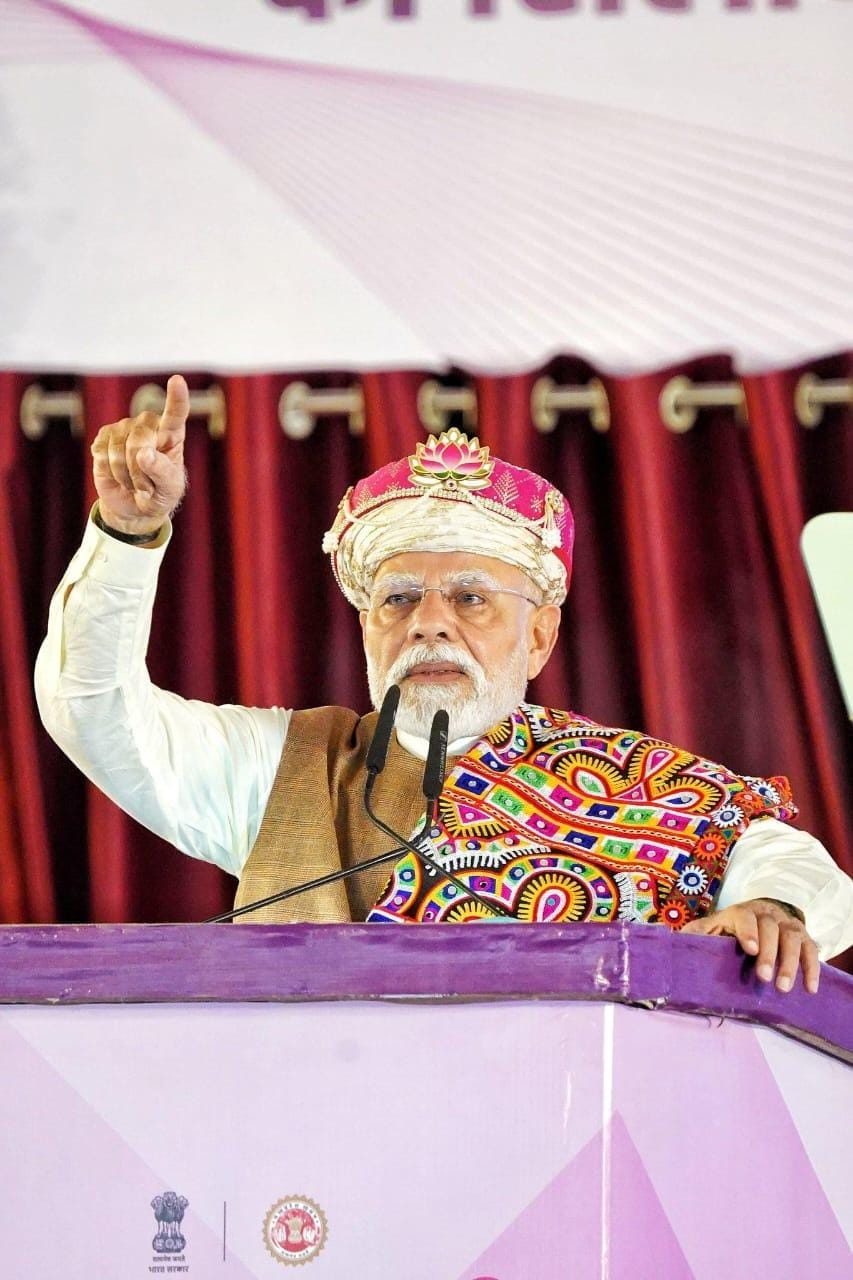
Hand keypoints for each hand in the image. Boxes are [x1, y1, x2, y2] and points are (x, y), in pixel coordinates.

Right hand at [91, 373, 188, 535]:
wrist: (135, 506)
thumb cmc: (160, 494)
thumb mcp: (170, 489)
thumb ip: (162, 471)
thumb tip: (143, 453)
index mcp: (172, 433)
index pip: (175, 413)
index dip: (176, 397)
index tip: (177, 380)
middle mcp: (148, 425)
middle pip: (139, 440)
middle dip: (140, 471)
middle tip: (146, 487)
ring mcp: (124, 428)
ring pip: (118, 450)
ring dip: (126, 475)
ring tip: (134, 482)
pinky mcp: (104, 437)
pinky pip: (102, 454)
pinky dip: (110, 472)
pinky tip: (118, 475)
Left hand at [682, 898, 818, 993]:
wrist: (759, 917)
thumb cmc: (729, 929)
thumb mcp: (710, 929)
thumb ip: (695, 935)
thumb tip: (673, 945)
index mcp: (741, 912)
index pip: (745, 916)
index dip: (748, 931)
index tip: (750, 950)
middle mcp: (767, 914)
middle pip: (771, 928)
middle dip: (770, 953)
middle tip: (765, 978)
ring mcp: (787, 924)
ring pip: (793, 938)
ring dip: (790, 963)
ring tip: (784, 988)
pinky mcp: (803, 938)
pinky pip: (811, 950)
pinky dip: (812, 968)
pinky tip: (810, 988)